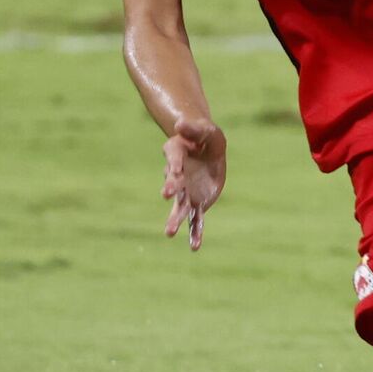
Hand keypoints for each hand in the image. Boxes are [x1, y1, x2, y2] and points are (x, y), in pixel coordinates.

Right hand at [161, 118, 225, 250]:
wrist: (204, 148)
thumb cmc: (204, 137)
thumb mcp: (206, 130)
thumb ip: (194, 129)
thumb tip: (180, 123)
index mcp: (176, 155)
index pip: (175, 160)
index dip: (175, 165)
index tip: (173, 171)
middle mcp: (178, 177)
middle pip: (174, 184)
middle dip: (172, 188)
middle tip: (166, 194)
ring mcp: (187, 192)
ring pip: (181, 207)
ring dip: (175, 219)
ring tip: (169, 233)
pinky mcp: (198, 202)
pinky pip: (196, 219)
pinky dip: (195, 233)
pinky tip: (195, 247)